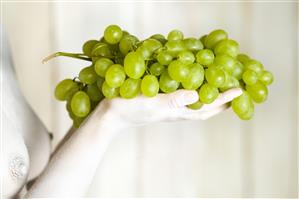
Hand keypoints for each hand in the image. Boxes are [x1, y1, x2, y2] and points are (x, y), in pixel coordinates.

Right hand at [91, 88, 241, 131]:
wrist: (112, 114)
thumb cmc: (131, 108)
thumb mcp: (153, 103)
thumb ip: (175, 99)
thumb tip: (199, 94)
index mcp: (177, 112)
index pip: (207, 107)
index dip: (224, 99)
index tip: (239, 90)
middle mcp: (176, 110)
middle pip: (204, 107)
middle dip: (221, 101)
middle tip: (234, 91)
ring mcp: (168, 106)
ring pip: (195, 101)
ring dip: (208, 95)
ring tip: (218, 86)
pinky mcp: (160, 100)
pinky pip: (182, 95)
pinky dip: (192, 88)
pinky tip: (191, 82)